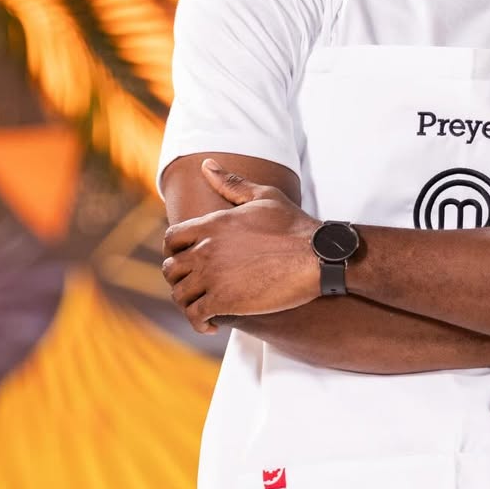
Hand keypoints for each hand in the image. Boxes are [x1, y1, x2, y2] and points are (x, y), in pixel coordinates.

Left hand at [162, 160, 319, 333]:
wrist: (318, 256)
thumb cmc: (295, 225)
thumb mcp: (263, 196)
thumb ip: (231, 182)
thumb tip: (206, 164)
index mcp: (212, 224)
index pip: (171, 239)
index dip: (173, 251)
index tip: (185, 260)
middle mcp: (206, 249)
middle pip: (171, 269)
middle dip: (180, 279)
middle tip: (194, 286)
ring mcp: (213, 276)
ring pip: (180, 295)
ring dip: (188, 303)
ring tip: (202, 308)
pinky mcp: (225, 301)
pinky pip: (196, 316)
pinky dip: (199, 323)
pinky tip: (211, 324)